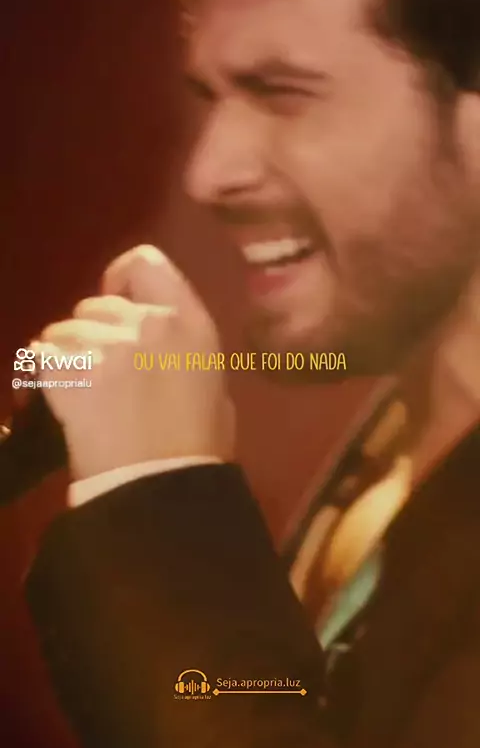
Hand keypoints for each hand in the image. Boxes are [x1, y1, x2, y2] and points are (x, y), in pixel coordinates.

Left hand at [33, 245, 234, 479]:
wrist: (161, 485)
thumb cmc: (198, 444)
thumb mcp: (212, 384)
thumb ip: (183, 349)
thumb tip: (160, 344)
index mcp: (189, 321)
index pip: (145, 263)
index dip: (123, 276)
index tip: (119, 298)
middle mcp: (146, 322)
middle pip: (97, 303)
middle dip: (96, 329)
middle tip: (106, 369)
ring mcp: (105, 344)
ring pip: (64, 329)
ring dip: (70, 353)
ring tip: (87, 390)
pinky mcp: (69, 371)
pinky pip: (42, 353)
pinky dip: (48, 372)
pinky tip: (65, 396)